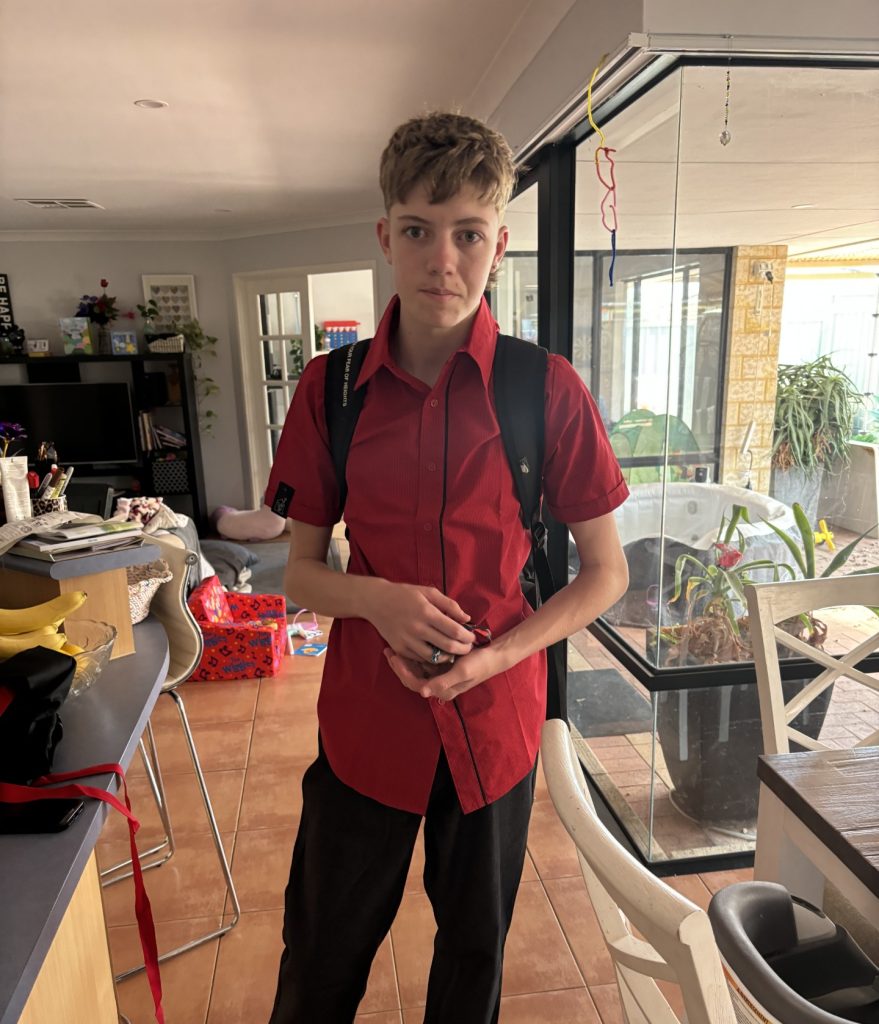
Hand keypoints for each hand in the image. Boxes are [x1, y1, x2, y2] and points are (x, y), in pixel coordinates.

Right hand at [368, 582, 474, 662]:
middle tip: (468, 648)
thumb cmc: (405, 594)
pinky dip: (432, 658)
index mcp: (427, 612)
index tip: (472, 637)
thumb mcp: (428, 592)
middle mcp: (417, 628)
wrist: (376, 601)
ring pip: (435, 657)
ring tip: (454, 652)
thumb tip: (467, 618)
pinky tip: (438, 653)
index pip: (454, 630)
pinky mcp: (399, 648)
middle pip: (448, 646)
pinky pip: (421, 659)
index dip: (467, 637)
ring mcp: (407, 640)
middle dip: (463, 649)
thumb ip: (449, 605)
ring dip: (448, 657)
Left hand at [384, 644, 501, 701]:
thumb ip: (442, 682)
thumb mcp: (462, 672)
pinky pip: (423, 663)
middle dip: (399, 665)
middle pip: (412, 678)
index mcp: (442, 690)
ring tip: (393, 646)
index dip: (403, 672)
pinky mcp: (441, 666)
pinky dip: (414, 655)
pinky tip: (407, 644)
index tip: (395, 657)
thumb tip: (423, 692)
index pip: (415, 684)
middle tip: (388, 650)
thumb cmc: (479, 663)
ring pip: (416, 670)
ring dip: (405, 659)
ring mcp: (439, 675)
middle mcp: (438, 685)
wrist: (494, 655)